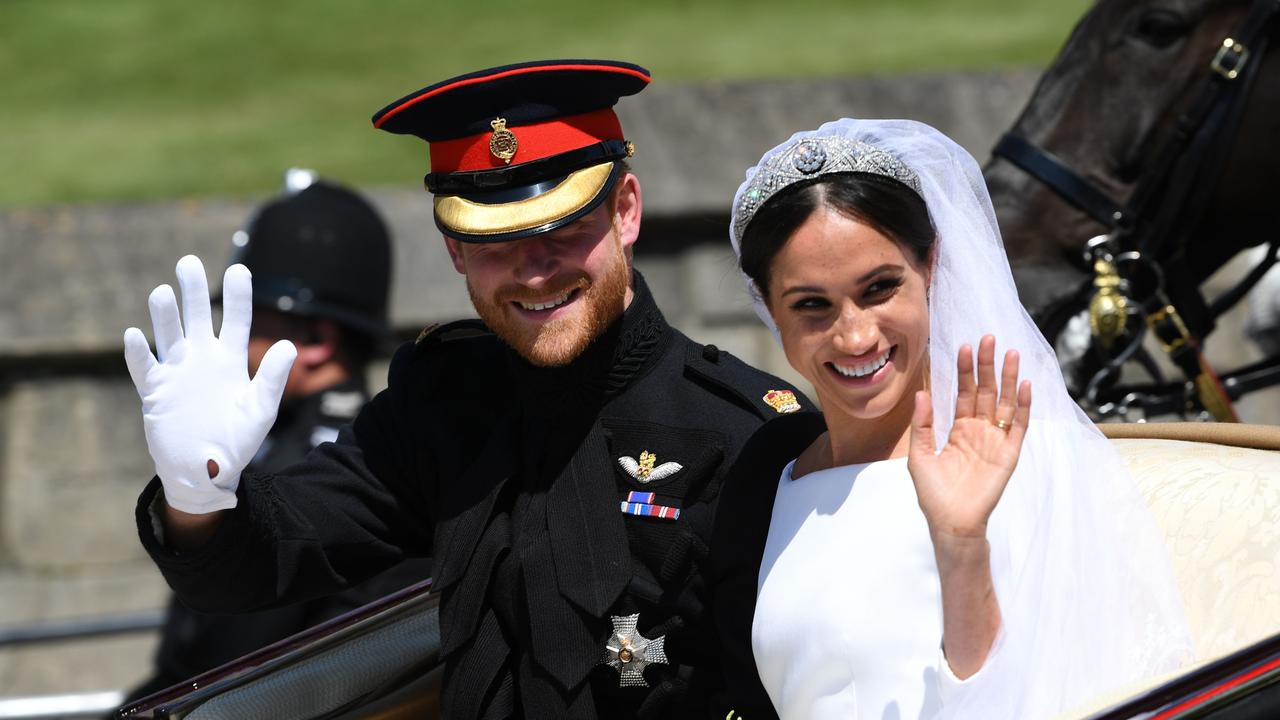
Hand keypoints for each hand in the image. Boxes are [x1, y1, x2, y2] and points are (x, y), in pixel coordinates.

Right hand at [123, 256, 295, 513]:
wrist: (207, 472)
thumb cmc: (237, 441)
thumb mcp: (261, 410)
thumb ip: (273, 378)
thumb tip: (289, 344)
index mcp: (231, 361)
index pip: (237, 321)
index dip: (238, 297)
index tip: (240, 270)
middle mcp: (202, 360)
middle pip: (197, 318)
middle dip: (193, 291)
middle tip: (188, 262)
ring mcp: (177, 373)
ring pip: (169, 336)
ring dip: (165, 316)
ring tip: (163, 292)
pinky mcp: (156, 392)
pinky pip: (144, 368)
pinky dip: (139, 353)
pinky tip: (135, 335)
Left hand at [907, 335, 1030, 542]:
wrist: (951, 523)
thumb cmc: (933, 494)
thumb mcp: (920, 456)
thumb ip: (922, 424)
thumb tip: (921, 392)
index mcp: (957, 429)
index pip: (963, 393)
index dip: (964, 371)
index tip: (965, 347)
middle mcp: (978, 430)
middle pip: (984, 391)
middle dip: (987, 366)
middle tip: (989, 338)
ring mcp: (995, 441)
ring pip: (1003, 403)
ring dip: (1008, 378)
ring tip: (1011, 353)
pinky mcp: (1008, 454)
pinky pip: (1017, 426)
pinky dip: (1021, 406)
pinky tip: (1024, 386)